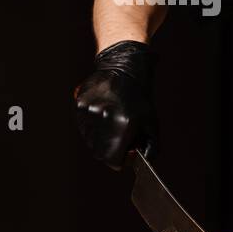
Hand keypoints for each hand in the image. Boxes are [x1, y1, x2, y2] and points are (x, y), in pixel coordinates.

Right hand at [73, 40, 157, 168]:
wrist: (124, 70)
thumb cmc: (140, 99)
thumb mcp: (152, 123)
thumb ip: (152, 148)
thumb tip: (142, 162)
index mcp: (123, 124)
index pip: (112, 159)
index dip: (119, 160)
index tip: (123, 154)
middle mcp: (104, 117)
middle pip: (99, 152)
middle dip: (109, 151)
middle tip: (118, 140)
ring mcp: (90, 111)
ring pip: (89, 140)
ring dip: (100, 138)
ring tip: (111, 122)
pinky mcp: (80, 105)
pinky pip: (83, 126)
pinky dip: (91, 126)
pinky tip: (102, 113)